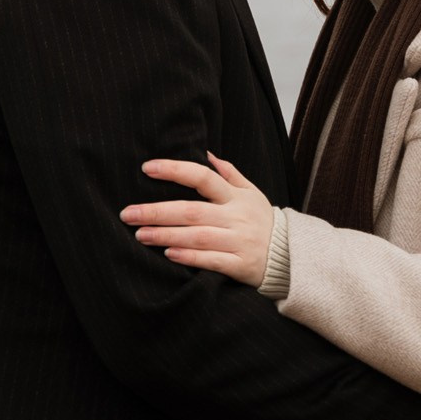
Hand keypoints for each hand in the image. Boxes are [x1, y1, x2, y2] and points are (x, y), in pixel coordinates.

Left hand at [122, 153, 276, 288]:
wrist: (292, 256)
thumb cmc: (264, 222)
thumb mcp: (252, 193)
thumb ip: (230, 174)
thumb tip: (207, 154)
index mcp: (236, 196)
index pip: (202, 177)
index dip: (174, 170)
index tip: (146, 168)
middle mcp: (236, 217)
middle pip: (192, 210)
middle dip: (157, 211)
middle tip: (128, 213)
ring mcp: (239, 241)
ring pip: (198, 236)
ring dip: (166, 235)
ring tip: (140, 235)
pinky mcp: (241, 265)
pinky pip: (212, 261)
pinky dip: (190, 258)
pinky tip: (169, 254)